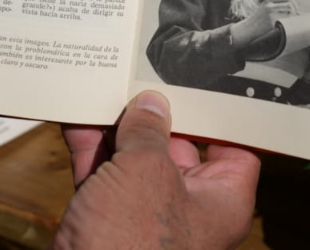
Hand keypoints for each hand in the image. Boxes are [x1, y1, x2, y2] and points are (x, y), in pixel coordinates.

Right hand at [55, 91, 259, 249]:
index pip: (233, 150)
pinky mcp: (109, 223)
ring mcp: (146, 216)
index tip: (200, 85)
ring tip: (105, 86)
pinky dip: (90, 148)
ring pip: (135, 160)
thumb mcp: (145, 172)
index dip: (218, 119)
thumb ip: (148, 132)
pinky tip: (76, 114)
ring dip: (116, 127)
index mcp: (221, 202)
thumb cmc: (130, 242)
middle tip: (141, 76)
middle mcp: (188, 209)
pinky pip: (102, 175)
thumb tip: (150, 106)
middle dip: (155, 115)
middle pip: (177, 148)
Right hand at [229, 0, 295, 47]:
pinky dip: (286, 23)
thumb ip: (277, 4)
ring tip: (287, 21)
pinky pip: (285, 21)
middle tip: (295, 16)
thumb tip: (294, 6)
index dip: (293, 2)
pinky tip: (283, 25)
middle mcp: (270, 5)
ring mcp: (271, 13)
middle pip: (289, 5)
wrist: (249, 28)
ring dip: (291, 17)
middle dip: (295, 10)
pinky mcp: (271, 22)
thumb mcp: (266, 6)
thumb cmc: (260, 18)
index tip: (295, 9)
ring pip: (289, 14)